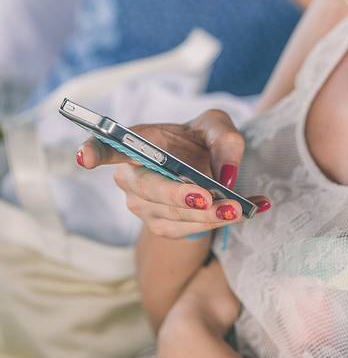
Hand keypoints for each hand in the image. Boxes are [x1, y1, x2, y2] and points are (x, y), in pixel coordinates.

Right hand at [76, 111, 270, 237]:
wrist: (208, 171)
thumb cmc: (203, 142)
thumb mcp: (217, 126)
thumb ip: (225, 138)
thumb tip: (226, 175)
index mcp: (137, 144)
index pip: (107, 146)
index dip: (94, 151)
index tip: (85, 157)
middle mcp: (132, 176)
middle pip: (147, 190)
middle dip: (178, 197)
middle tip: (209, 198)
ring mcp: (143, 206)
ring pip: (170, 217)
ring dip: (206, 216)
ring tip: (239, 208)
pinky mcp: (162, 226)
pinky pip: (187, 231)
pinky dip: (219, 224)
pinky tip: (252, 209)